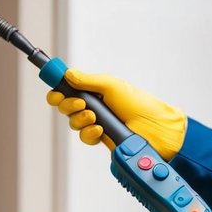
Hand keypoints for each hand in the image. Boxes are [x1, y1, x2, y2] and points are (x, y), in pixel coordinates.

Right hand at [45, 69, 186, 159]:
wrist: (154, 128)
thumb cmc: (138, 103)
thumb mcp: (112, 86)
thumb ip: (88, 80)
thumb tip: (67, 74)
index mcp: (95, 90)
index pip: (68, 89)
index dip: (58, 91)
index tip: (56, 93)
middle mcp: (94, 105)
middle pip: (66, 107)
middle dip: (69, 105)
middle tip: (81, 103)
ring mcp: (97, 122)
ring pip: (73, 123)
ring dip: (80, 119)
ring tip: (95, 117)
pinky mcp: (101, 137)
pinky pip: (85, 137)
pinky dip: (89, 133)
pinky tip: (100, 130)